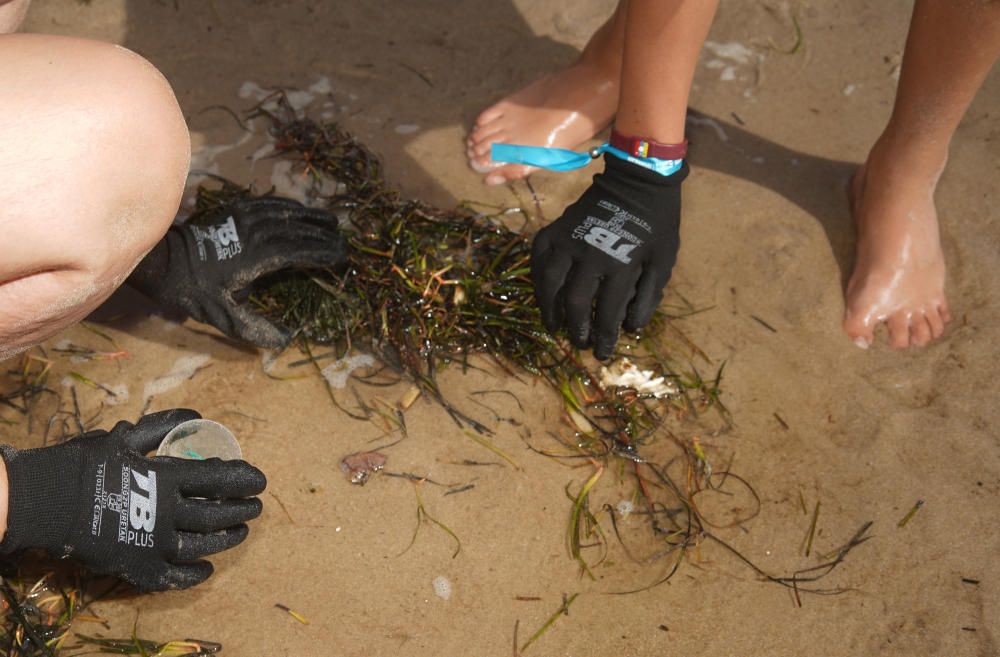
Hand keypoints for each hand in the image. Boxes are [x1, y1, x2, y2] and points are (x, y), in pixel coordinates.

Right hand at [0, 409, 265, 591]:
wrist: (46, 502)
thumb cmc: (86, 464)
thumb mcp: (125, 436)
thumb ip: (162, 427)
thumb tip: (196, 416)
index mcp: (168, 479)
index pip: (219, 480)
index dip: (243, 479)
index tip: (260, 480)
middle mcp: (168, 514)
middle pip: (216, 515)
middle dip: (242, 510)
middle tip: (256, 506)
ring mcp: (155, 545)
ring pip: (202, 545)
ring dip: (226, 539)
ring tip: (241, 532)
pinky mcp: (139, 568)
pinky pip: (174, 576)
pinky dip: (194, 574)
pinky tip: (206, 568)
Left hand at [130, 196, 346, 347]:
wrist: (162, 260)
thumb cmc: (191, 290)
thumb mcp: (221, 315)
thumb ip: (253, 327)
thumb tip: (284, 340)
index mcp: (254, 256)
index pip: (297, 250)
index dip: (321, 252)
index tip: (341, 256)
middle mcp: (253, 232)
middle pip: (297, 228)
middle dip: (322, 234)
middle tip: (344, 242)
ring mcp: (243, 217)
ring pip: (285, 212)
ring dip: (310, 216)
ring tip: (331, 221)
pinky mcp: (234, 209)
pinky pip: (269, 203)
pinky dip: (289, 206)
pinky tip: (299, 209)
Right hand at [531, 154, 687, 358]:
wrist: (638, 180)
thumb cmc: (657, 223)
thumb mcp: (663, 260)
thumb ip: (648, 296)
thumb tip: (631, 328)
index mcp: (620, 265)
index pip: (607, 312)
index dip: (603, 337)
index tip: (601, 352)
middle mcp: (590, 254)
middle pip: (574, 302)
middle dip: (575, 328)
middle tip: (578, 343)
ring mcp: (569, 239)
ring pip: (549, 281)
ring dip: (548, 308)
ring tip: (553, 326)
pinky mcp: (557, 228)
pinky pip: (538, 256)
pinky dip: (537, 276)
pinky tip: (542, 291)